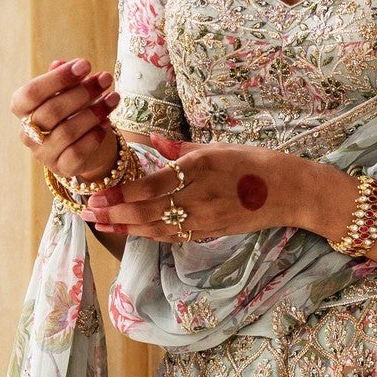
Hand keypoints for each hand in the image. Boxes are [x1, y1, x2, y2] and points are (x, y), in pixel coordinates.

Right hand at [10, 58, 119, 185]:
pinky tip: (106, 123)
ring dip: (93, 113)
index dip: (58, 78)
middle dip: (82, 93)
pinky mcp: (61, 168)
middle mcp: (27, 133)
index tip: (85, 64)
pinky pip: (76, 153)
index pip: (31, 93)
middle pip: (50, 111)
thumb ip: (65, 80)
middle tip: (105, 79)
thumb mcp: (70, 92)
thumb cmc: (75, 111)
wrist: (90, 144)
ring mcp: (43, 153)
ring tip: (113, 98)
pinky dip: (93, 137)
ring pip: (65, 132)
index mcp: (22, 109)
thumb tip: (60, 63)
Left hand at [86, 138, 319, 244]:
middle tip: (86, 212)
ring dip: (125, 228)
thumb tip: (151, 140)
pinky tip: (129, 231)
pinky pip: (172, 236)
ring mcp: (205, 219)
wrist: (290, 192)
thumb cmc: (255, 163)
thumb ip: (180, 146)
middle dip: (114, 214)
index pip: (152, 186)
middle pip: (148, 211)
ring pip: (156, 228)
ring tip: (100, 223)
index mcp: (200, 167)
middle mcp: (200, 196)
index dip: (122, 194)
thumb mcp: (218, 147)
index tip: (97, 193)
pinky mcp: (210, 232)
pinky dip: (148, 234)